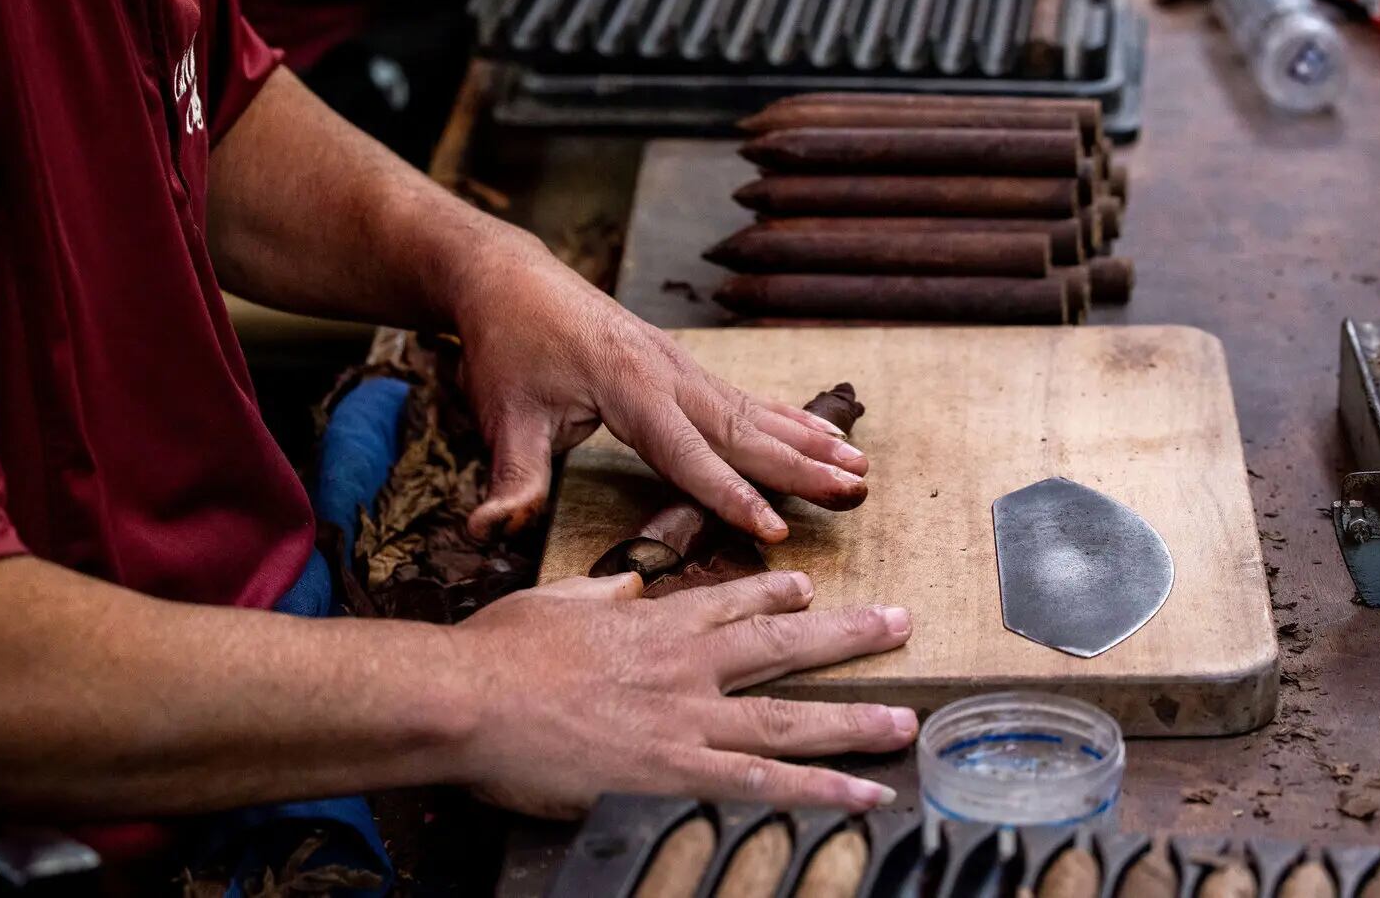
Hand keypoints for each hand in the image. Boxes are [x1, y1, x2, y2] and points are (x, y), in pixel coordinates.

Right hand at [447, 570, 914, 815]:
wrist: (473, 695)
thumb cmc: (499, 651)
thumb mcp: (555, 601)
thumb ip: (600, 594)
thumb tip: (622, 586)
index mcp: (655, 620)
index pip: (732, 600)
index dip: (778, 593)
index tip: (810, 588)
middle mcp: (688, 663)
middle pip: (784, 644)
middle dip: (848, 634)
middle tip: (900, 623)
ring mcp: (689, 718)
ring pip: (790, 717)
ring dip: (855, 719)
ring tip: (906, 723)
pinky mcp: (677, 771)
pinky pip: (764, 783)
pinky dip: (821, 790)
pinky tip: (865, 794)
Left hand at [451, 234, 868, 540]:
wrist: (512, 280)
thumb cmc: (509, 347)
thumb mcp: (503, 414)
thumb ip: (511, 477)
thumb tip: (488, 531)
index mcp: (630, 387)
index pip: (688, 453)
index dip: (731, 495)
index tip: (774, 530)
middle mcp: (669, 374)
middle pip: (744, 430)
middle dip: (802, 466)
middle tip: (854, 493)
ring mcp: (682, 367)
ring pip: (756, 412)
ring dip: (811, 441)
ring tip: (862, 467)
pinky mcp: (683, 367)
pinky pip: (746, 398)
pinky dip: (790, 419)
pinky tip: (827, 434)